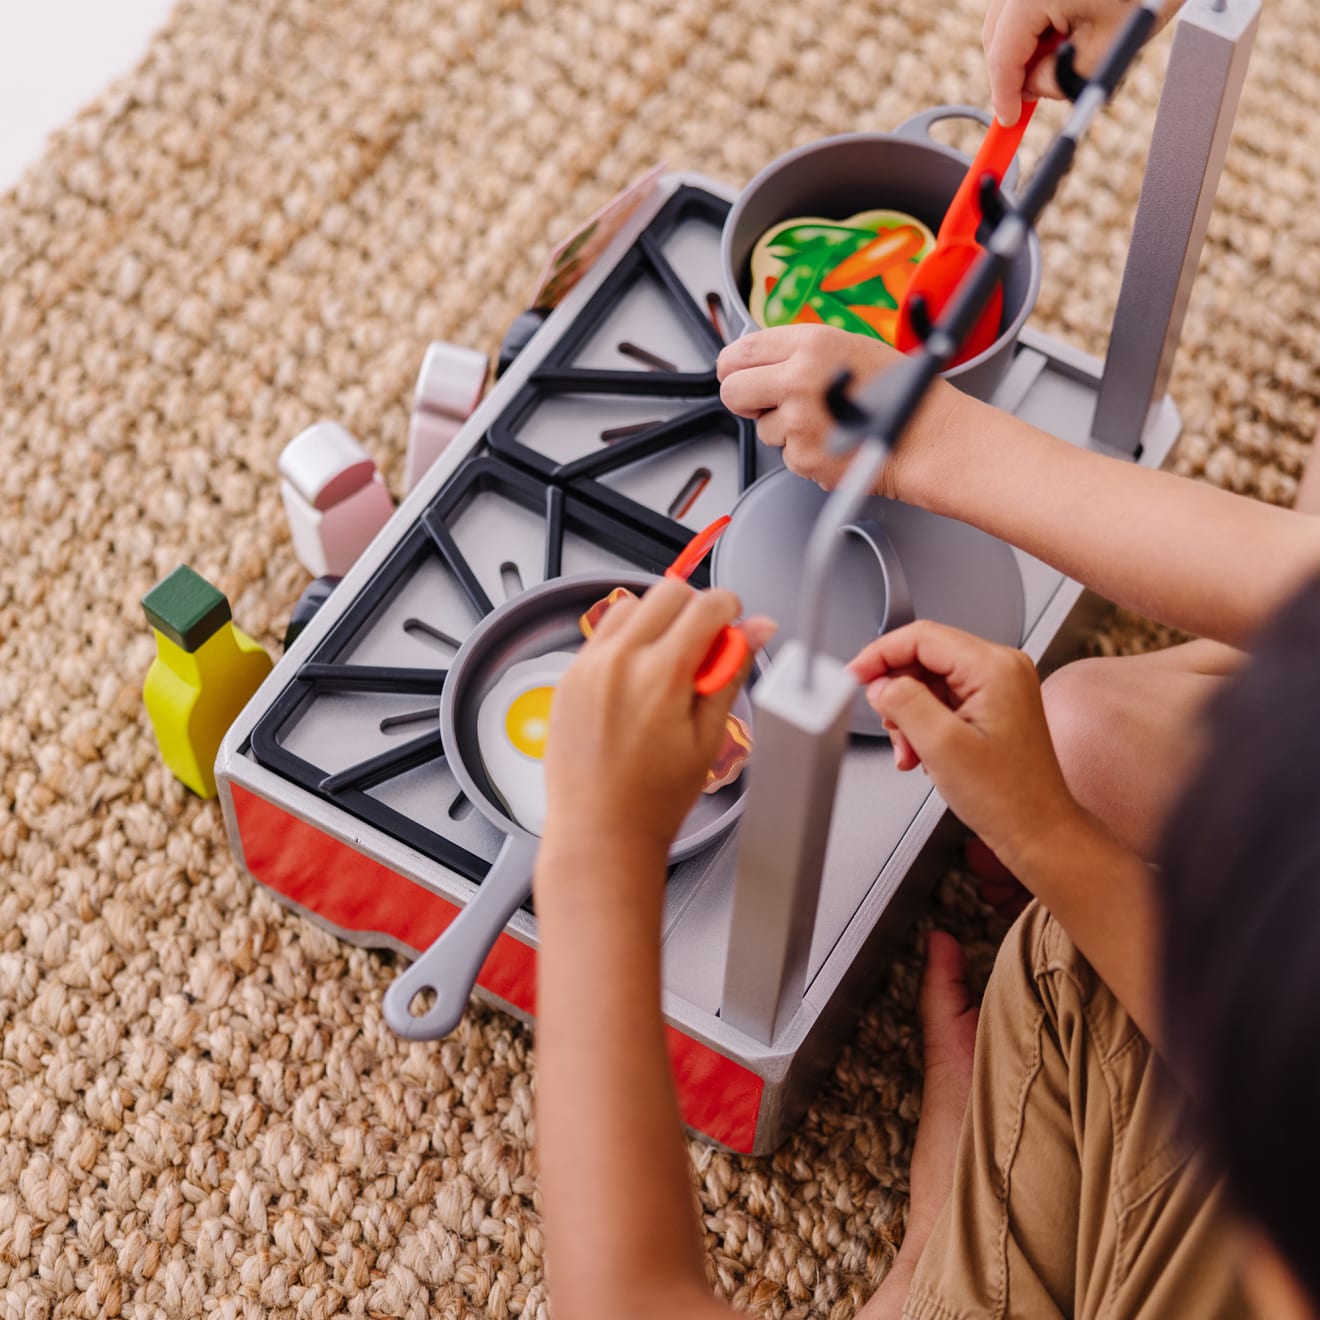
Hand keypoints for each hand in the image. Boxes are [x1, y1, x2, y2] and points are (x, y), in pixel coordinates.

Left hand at [541, 579, 773, 870]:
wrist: (599, 834)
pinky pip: (602, 635)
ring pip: (630, 605)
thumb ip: (730, 672)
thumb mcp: (708, 737)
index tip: (734, 623)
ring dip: (656, 621)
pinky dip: (625, 642)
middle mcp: (618, 661)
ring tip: (668, 667)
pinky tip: (637, 683)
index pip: (706, 604)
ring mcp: (587, 667)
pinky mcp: (567, 678)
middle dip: (694, 609)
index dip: (731, 609)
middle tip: (703, 650)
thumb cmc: (653, 800)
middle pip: (668, 591)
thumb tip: (756, 631)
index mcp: (661, 674)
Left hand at [717, 326, 958, 495]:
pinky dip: (805, 452)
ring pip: (762, 428)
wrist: (927, 437)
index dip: (734, 366)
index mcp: (811, 343)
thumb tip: (759, 360)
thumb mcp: (850, 346)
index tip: (739, 373)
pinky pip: (786, 455)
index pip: (741, 351)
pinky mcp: (804, 458)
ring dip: (784, 429)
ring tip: (826, 421)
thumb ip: (801, 351)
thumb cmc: (901, 391)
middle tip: (762, 403)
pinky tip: (834, 440)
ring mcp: (799, 421)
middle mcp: (800, 379)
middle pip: (732, 390)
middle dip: (743, 398)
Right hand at [849, 620, 1081, 872]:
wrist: (1037, 831)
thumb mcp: (941, 746)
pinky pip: (943, 699)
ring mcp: (1000, 686)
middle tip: (891, 727)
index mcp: (995, 668)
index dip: (881, 654)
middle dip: (898, 693)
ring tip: (911, 750)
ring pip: (929, 681)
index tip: (855, 675)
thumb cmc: (1007, 796)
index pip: (922, 637)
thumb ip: (904, 703)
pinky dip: (924, 724)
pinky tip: (923, 752)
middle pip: (924, 657)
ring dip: (909, 715)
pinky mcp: (994, 704)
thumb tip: (880, 683)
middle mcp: (1002, 668)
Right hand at [983, 0, 1183, 125]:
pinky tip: (1067, 32)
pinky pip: (1027, 4)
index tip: (1010, 120)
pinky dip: (1038, 25)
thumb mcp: (1105, 50)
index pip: (1002, 54)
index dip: (1004, 94)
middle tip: (1035, 94)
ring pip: (1009, 20)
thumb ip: (1059, 80)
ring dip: (1025, 47)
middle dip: (1012, 70)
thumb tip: (1033, 89)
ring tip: (1062, 57)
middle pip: (997, 35)